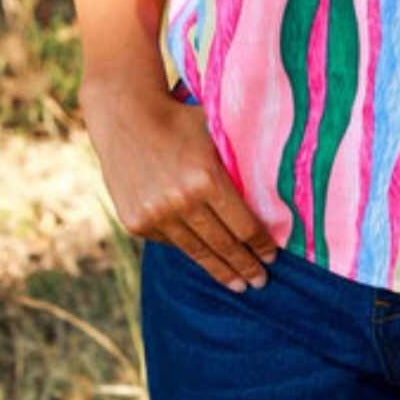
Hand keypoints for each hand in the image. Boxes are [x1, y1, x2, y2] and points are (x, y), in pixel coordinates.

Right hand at [80, 77, 277, 290]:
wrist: (126, 115)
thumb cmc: (181, 119)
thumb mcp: (216, 133)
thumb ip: (239, 164)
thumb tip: (274, 193)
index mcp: (207, 179)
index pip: (243, 224)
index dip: (260, 244)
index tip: (272, 257)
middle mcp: (180, 201)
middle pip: (223, 245)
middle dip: (245, 266)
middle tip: (260, 282)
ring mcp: (155, 215)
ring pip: (196, 251)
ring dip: (219, 269)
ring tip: (237, 284)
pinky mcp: (136, 222)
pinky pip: (171, 242)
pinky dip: (189, 247)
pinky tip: (203, 255)